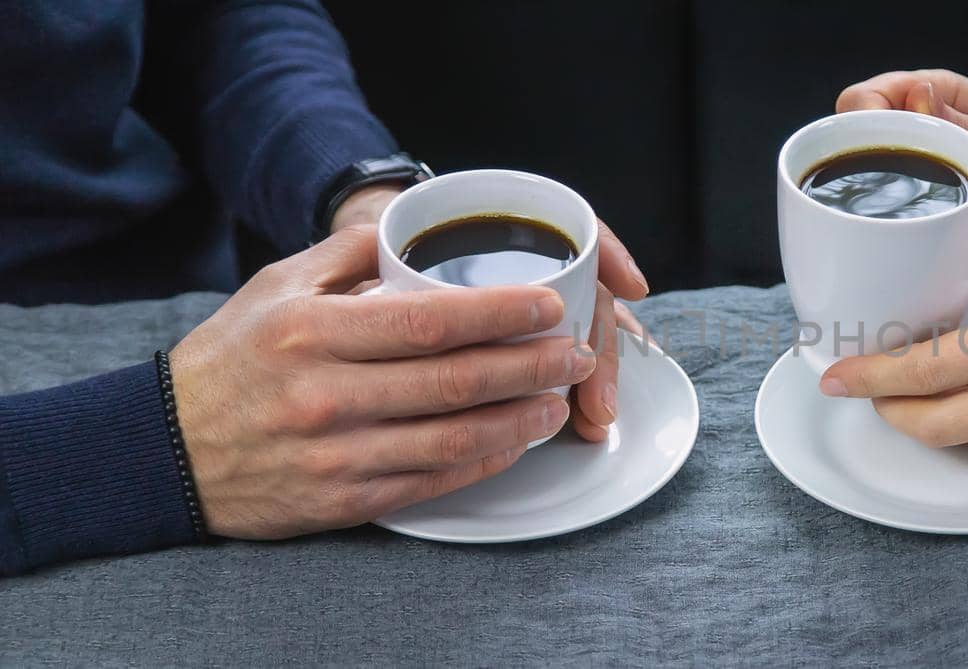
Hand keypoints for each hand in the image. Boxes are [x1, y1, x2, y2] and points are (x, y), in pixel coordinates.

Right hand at [171, 225, 596, 538]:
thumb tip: (420, 222)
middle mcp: (327, 396)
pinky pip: (433, 481)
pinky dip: (484, 461)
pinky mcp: (345, 501)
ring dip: (521, 419)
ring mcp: (338, 454)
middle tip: (577, 352)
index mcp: (314, 333)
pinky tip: (516, 441)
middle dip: (532, 366)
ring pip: (455, 439)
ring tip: (559, 399)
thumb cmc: (233, 358)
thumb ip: (352, 253)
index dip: (503, 315)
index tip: (550, 306)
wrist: (166, 450)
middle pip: (456, 381)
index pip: (431, 322)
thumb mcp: (278, 286)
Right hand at [837, 69, 967, 243]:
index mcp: (937, 96)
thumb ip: (964, 124)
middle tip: (877, 190)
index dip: (863, 120)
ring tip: (879, 214)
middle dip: (852, 157)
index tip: (875, 152)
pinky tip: (878, 233)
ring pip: (853, 167)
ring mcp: (906, 164)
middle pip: (850, 129)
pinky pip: (870, 204)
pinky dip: (867, 217)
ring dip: (858, 189)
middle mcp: (913, 125)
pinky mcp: (905, 203)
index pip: (872, 94)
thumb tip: (917, 97)